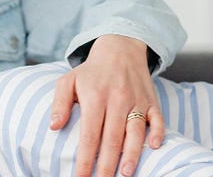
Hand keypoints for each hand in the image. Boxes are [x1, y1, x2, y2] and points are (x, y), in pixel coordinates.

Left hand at [49, 35, 163, 176]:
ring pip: (135, 130)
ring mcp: (137, 100)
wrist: (120, 48)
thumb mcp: (68, 81)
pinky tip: (156, 147)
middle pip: (112, 138)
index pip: (89, 134)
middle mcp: (117, 99)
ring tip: (126, 173)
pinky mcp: (152, 101)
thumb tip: (54, 126)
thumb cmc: (91, 71)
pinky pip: (158, 118)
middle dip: (107, 164)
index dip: (85, 159)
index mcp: (95, 97)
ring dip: (132, 153)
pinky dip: (159, 132)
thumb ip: (60, 103)